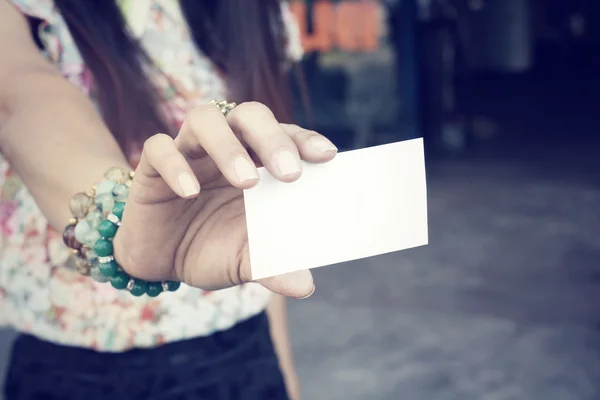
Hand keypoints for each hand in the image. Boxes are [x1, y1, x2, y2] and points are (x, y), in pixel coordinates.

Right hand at [113, 102, 336, 297]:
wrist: (161, 262)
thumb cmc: (212, 248)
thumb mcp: (246, 260)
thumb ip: (274, 265)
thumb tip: (306, 285)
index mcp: (256, 162)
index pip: (284, 135)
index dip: (304, 140)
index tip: (326, 156)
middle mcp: (225, 148)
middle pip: (249, 115)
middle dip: (273, 138)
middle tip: (290, 173)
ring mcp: (188, 152)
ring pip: (204, 119)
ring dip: (228, 145)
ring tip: (246, 180)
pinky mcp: (150, 168)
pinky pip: (158, 149)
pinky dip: (176, 165)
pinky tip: (190, 192)